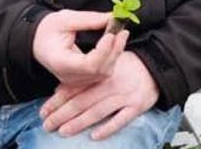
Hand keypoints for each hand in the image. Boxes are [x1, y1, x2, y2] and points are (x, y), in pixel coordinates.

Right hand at [33, 10, 128, 86]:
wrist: (36, 41)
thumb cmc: (47, 30)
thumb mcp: (65, 19)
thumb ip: (89, 19)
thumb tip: (112, 18)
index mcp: (60, 62)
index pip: (88, 64)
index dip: (103, 51)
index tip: (111, 34)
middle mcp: (68, 76)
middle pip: (99, 70)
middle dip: (113, 51)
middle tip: (122, 31)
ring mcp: (76, 81)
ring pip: (103, 73)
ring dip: (114, 54)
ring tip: (120, 35)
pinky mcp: (82, 79)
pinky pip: (101, 73)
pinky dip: (110, 58)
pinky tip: (114, 45)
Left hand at [39, 51, 159, 140]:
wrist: (157, 66)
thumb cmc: (128, 67)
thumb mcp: (104, 65)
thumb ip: (84, 78)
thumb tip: (60, 90)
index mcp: (99, 75)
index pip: (74, 89)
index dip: (56, 101)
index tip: (43, 111)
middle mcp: (109, 85)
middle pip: (81, 102)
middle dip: (61, 115)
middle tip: (47, 125)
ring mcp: (123, 97)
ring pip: (97, 112)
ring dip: (78, 123)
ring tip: (63, 131)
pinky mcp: (136, 107)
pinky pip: (120, 120)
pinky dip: (107, 128)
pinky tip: (94, 136)